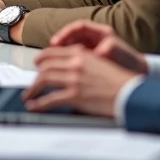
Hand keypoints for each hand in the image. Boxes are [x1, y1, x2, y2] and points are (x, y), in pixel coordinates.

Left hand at [24, 45, 138, 116]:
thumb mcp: (100, 64)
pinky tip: (34, 106)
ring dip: (33, 89)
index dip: (42, 58)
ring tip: (29, 95)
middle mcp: (76, 64)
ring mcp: (74, 79)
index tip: (37, 64)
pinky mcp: (75, 95)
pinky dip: (39, 103)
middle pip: (46, 66)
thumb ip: (84, 63)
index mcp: (82, 54)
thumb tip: (71, 69)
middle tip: (32, 83)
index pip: (54, 53)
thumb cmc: (120, 81)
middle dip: (36, 75)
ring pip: (44, 80)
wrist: (131, 92)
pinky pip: (50, 100)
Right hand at [48, 20, 146, 73]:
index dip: (66, 32)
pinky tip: (64, 68)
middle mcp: (96, 39)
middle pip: (72, 36)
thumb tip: (96, 53)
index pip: (79, 27)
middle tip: (51, 51)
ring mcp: (93, 49)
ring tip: (55, 60)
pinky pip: (76, 58)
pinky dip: (69, 61)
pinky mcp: (92, 61)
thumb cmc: (130, 64)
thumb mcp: (117, 54)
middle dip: (60, 42)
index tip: (56, 42)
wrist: (139, 76)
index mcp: (102, 33)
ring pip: (72, 46)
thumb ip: (105, 51)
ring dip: (63, 52)